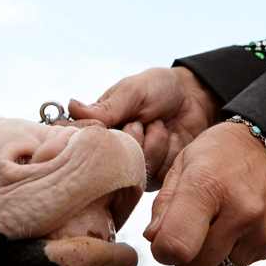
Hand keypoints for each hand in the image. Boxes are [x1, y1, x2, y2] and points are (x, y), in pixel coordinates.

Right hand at [69, 67, 220, 188]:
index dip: (107, 137)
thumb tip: (72, 107)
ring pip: (140, 169)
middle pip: (115, 162)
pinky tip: (173, 138)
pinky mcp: (156, 177)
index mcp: (100, 130)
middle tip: (143, 120)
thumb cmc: (158, 89)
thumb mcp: (132, 91)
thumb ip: (106, 107)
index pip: (86, 146)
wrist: (194, 97)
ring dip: (157, 142)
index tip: (128, 120)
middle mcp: (113, 152)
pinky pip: (162, 174)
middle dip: (135, 138)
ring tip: (160, 124)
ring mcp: (134, 167)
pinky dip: (172, 152)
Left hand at [144, 121, 265, 265]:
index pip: (178, 245)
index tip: (162, 240)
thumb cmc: (220, 154)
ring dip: (209, 257)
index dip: (162, 250)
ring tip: (213, 225)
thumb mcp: (182, 165)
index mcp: (207, 186)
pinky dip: (230, 254)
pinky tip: (233, 227)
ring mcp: (260, 228)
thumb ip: (163, 205)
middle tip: (187, 231)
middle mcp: (239, 210)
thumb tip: (154, 239)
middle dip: (183, 257)